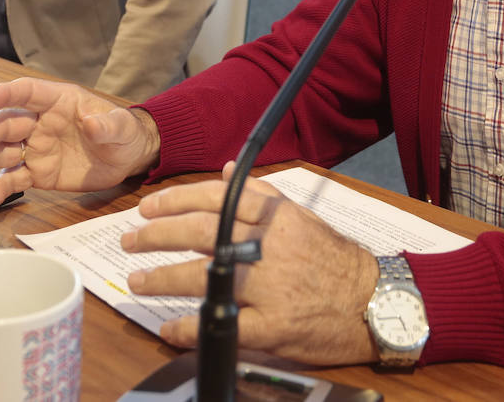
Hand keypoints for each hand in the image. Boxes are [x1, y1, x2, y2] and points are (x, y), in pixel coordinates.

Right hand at [0, 76, 160, 204]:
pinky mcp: (37, 173)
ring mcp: (35, 148)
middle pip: (5, 125)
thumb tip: (93, 124)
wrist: (127, 158)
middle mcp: (39, 122)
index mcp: (56, 101)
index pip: (26, 92)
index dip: (4, 94)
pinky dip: (1, 188)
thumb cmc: (122, 132)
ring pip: (1, 153)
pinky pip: (15, 179)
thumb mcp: (121, 127)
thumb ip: (107, 125)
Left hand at [123, 163, 380, 365]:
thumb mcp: (300, 216)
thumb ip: (259, 195)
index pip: (214, 198)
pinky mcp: (273, 326)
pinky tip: (170, 330)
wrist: (374, 302)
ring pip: (204, 276)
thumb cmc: (334, 259)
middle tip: (130, 241)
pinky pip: (223, 325)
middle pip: (200, 233)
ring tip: (138, 282)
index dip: (175, 200)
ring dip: (163, 279)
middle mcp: (267, 246)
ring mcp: (269, 287)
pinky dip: (191, 328)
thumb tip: (221, 171)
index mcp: (273, 216)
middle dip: (156, 236)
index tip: (147, 207)